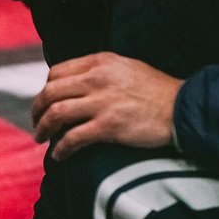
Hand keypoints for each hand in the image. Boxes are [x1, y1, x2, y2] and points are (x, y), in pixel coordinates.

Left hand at [32, 52, 184, 159]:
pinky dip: (61, 148)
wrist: (182, 109)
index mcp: (101, 62)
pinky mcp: (109, 126)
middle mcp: (98, 78)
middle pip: (51, 92)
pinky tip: (59, 155)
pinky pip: (72, 138)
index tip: (45, 104)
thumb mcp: (126, 69)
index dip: (45, 90)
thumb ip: (100, 73)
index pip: (57, 72)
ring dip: (43, 129)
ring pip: (56, 114)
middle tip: (36, 125)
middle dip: (37, 111)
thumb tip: (75, 86)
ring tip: (41, 139)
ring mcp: (103, 102)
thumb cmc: (155, 93)